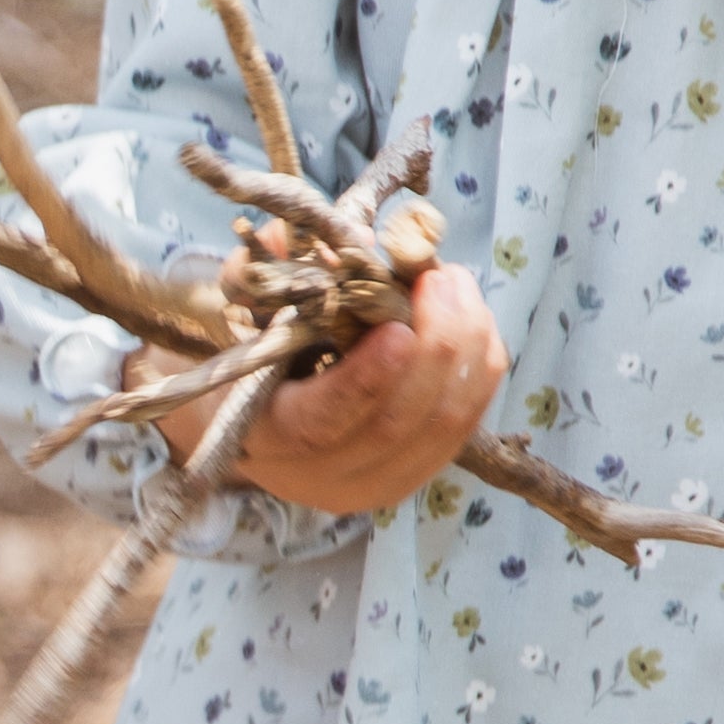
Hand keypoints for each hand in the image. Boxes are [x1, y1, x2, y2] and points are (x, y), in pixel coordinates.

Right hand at [230, 263, 511, 515]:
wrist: (260, 415)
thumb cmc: (253, 349)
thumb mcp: (245, 305)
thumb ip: (276, 266)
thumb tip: (353, 239)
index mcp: (263, 435)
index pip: (319, 423)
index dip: (365, 380)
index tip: (399, 329)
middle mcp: (317, 477)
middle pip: (394, 426)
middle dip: (434, 346)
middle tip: (442, 279)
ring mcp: (370, 485)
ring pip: (440, 429)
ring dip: (465, 351)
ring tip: (458, 287)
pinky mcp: (411, 477)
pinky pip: (464, 428)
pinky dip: (478, 371)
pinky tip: (473, 322)